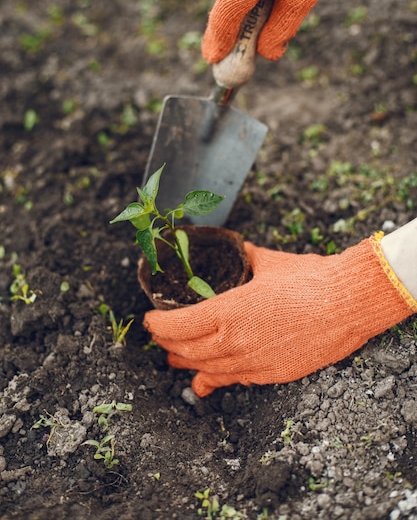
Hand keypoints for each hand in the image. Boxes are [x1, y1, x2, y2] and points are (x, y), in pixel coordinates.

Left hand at [144, 236, 415, 396]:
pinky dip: (215, 379)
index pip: (176, 325)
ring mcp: (252, 362)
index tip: (150, 319)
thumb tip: (241, 249)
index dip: (157, 324)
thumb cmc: (310, 279)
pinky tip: (206, 382)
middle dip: (166, 344)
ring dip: (185, 364)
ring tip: (173, 360)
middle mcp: (234, 341)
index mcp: (228, 311)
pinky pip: (234, 380)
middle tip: (159, 337)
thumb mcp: (269, 263)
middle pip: (185, 350)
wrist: (348, 304)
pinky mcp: (272, 374)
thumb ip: (247, 258)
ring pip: (206, 369)